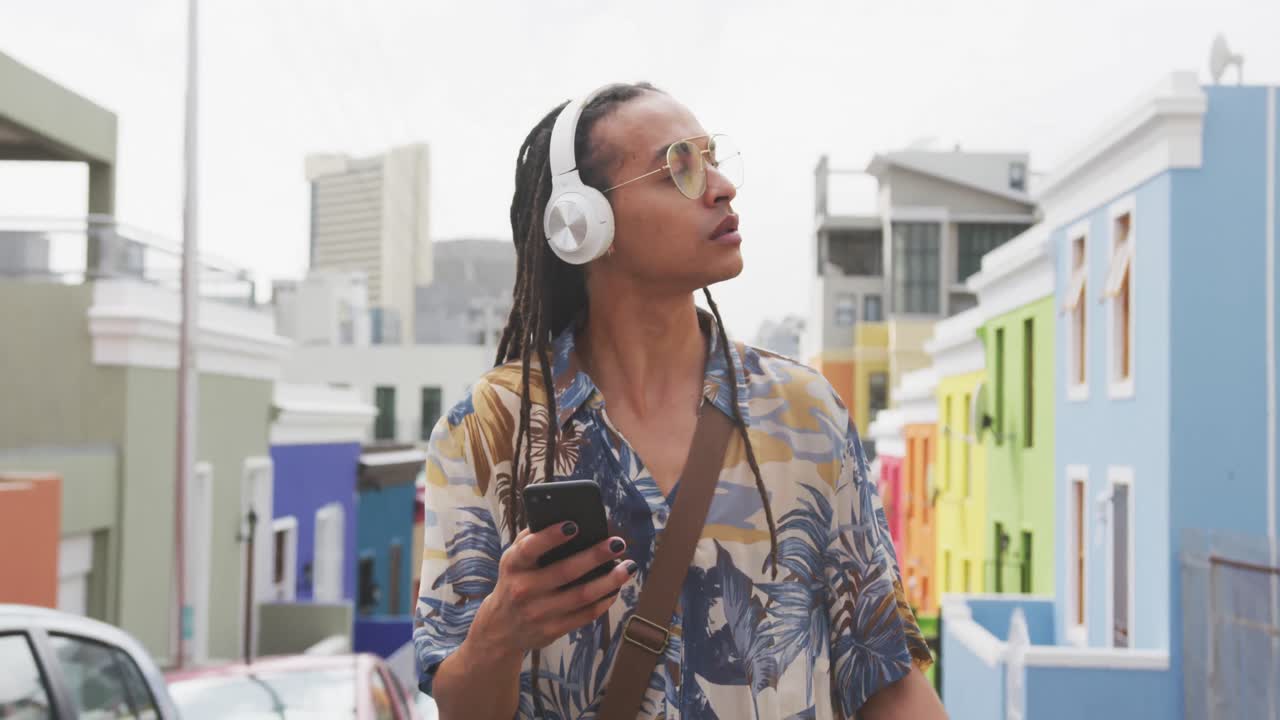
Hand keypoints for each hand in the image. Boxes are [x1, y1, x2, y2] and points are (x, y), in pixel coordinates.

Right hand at [468, 522, 635, 655]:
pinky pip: (584, 615)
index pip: (531, 548)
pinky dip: (604, 601)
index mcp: (513, 565)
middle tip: (617, 543)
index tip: (574, 524)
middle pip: (565, 571)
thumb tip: (568, 518)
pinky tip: (615, 589)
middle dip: (595, 556)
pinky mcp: (551, 630)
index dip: (551, 536)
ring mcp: (537, 613)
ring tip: (627, 567)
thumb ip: (533, 537)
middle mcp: (523, 589)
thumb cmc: (516, 579)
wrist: (501, 627)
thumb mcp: (514, 558)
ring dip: (609, 581)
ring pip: (581, 595)